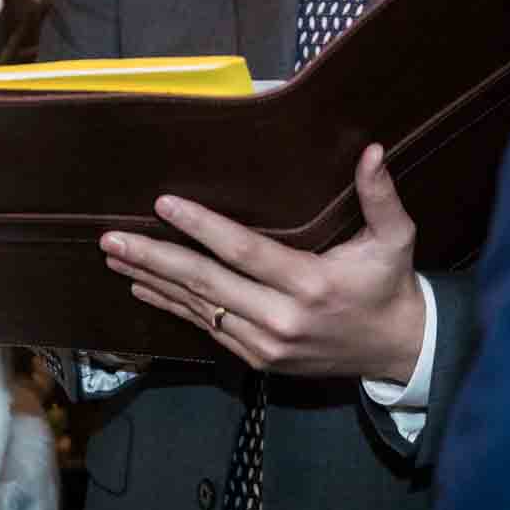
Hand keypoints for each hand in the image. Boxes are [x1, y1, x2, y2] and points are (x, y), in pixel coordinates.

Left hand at [99, 144, 426, 382]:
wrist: (397, 350)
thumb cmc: (388, 285)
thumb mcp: (395, 238)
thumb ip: (380, 196)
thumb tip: (370, 150)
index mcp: (310, 284)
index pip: (243, 252)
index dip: (201, 227)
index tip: (163, 205)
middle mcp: (281, 319)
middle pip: (206, 283)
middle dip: (154, 259)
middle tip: (112, 239)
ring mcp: (266, 345)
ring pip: (198, 309)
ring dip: (153, 281)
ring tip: (114, 258)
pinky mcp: (258, 360)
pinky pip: (207, 328)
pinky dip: (172, 306)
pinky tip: (144, 287)